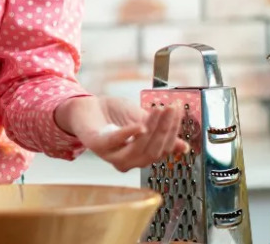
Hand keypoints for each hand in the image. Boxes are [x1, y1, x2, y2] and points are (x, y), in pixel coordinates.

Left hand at [56, 95, 189, 172]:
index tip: (178, 110)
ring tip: (159, 111)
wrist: (86, 107)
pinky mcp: (98, 145)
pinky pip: (116, 143)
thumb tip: (184, 147)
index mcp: (140, 156)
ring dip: (153, 129)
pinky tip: (140, 126)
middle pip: (154, 151)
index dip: (173, 130)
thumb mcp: (141, 121)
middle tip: (171, 109)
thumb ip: (160, 133)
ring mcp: (112, 155)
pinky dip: (129, 134)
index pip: (163, 148)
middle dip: (166, 129)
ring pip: (139, 149)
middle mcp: (127, 161)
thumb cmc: (113, 115)